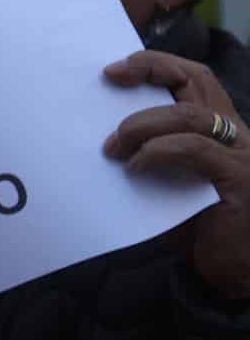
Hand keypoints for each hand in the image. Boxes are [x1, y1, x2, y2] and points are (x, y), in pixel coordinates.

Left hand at [103, 49, 249, 297]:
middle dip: (149, 69)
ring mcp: (242, 155)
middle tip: (109, 79)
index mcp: (222, 131)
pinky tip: (135, 168)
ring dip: (142, 124)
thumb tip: (103, 140)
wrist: (239, 275)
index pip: (195, 78)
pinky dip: (157, 152)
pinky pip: (193, 149)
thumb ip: (152, 157)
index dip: (155, 65)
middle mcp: (237, 135)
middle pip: (196, 80)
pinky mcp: (240, 178)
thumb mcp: (170, 187)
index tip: (113, 70)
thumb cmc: (202, 231)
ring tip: (113, 147)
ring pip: (189, 115)